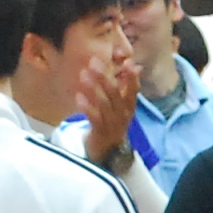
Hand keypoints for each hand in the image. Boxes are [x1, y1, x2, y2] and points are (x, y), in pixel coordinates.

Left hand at [76, 47, 139, 166]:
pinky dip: (87, 107)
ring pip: (104, 104)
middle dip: (104, 77)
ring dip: (93, 88)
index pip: (134, 89)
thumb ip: (125, 85)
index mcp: (129, 105)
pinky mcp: (100, 132)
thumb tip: (134, 65)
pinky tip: (78, 96)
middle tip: (93, 62)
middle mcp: (123, 114)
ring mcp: (112, 123)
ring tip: (83, 75)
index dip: (131, 77)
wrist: (109, 150)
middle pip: (115, 94)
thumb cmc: (113, 120)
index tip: (127, 63)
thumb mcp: (121, 104)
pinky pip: (94, 118)